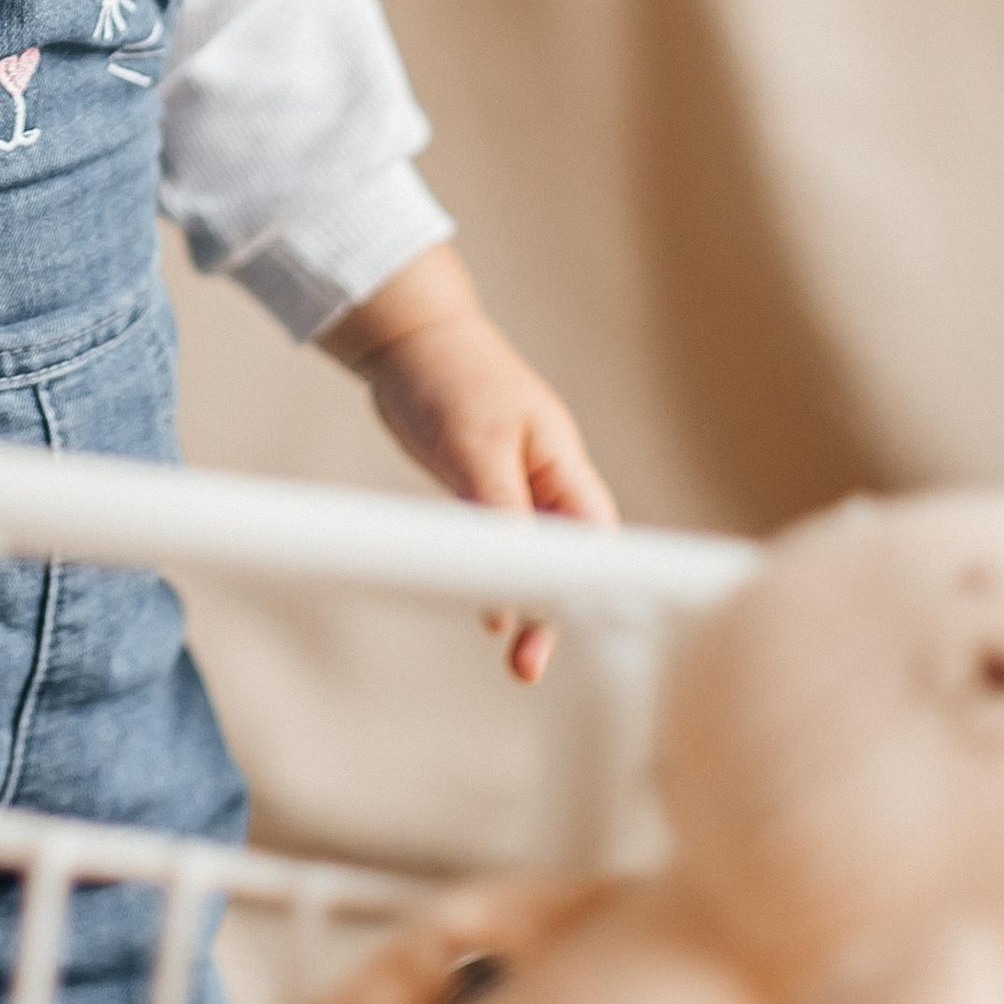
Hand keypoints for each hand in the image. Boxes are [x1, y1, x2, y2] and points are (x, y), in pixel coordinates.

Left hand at [320, 243, 615, 682]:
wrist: (407, 339)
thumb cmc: (450, 374)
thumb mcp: (474, 443)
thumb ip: (497, 511)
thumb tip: (512, 582)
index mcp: (563, 463)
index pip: (595, 538)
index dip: (596, 585)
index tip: (586, 631)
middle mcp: (548, 482)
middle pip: (567, 561)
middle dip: (555, 613)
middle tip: (530, 664)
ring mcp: (515, 492)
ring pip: (530, 562)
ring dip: (522, 605)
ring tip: (517, 660)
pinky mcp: (481, 497)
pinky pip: (496, 550)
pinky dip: (491, 581)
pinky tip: (487, 614)